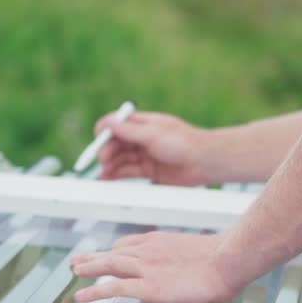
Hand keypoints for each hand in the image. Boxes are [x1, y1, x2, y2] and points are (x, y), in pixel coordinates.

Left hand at [70, 231, 241, 302]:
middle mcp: (149, 251)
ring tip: (75, 271)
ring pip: (108, 266)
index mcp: (163, 241)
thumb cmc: (229, 259)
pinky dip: (94, 291)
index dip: (117, 250)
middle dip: (95, 257)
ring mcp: (146, 268)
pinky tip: (81, 296)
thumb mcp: (209, 253)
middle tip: (79, 260)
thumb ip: (198, 261)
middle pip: (115, 253)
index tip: (109, 253)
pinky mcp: (146, 287)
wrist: (228, 259)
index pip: (132, 244)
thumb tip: (207, 273)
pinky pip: (113, 288)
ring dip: (89, 268)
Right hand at [94, 110, 214, 185]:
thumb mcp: (152, 134)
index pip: (118, 124)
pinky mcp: (150, 171)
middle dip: (107, 151)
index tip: (97, 139)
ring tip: (102, 173)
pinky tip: (108, 179)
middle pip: (117, 144)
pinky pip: (129, 172)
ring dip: (110, 165)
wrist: (204, 162)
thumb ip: (128, 131)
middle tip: (102, 160)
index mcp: (144, 124)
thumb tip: (108, 123)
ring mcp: (146, 155)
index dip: (106, 131)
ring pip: (122, 159)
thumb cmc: (183, 143)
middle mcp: (143, 138)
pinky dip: (117, 175)